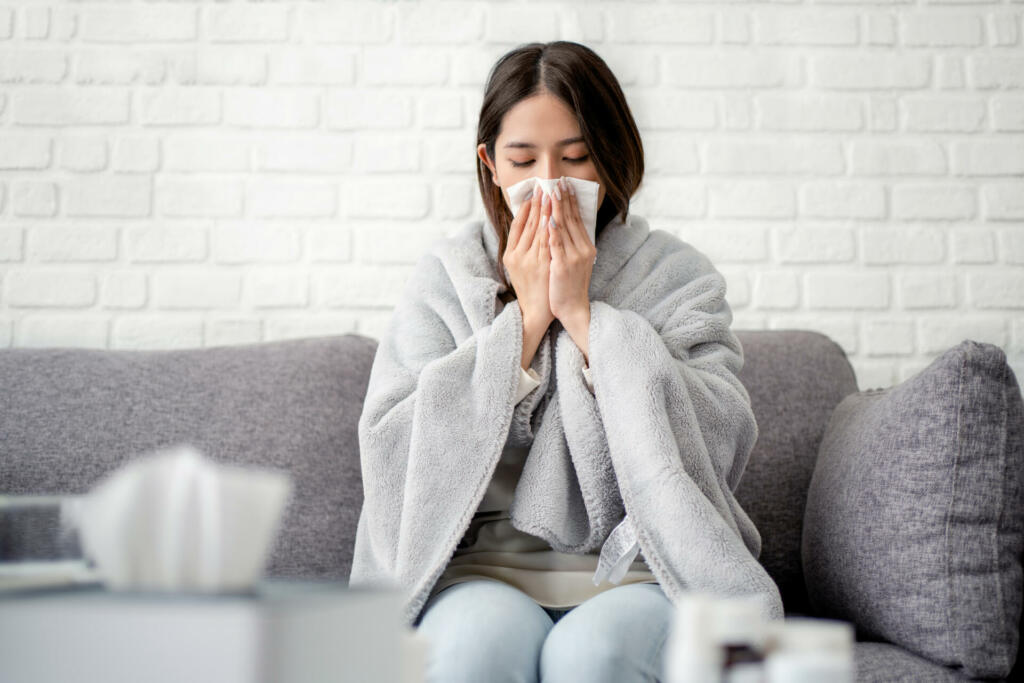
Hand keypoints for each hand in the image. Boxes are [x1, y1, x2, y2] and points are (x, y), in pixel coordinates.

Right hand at [503, 183, 554, 331]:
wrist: (537, 313)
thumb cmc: (532, 289)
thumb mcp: (522, 267)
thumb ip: (525, 248)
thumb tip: (534, 227)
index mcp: (510, 255)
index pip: (517, 225)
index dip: (525, 208)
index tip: (533, 193)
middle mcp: (517, 256)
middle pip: (527, 224)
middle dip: (537, 204)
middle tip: (544, 186)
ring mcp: (529, 261)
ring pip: (537, 230)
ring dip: (545, 210)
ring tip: (551, 193)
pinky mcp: (542, 266)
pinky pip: (547, 242)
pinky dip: (550, 227)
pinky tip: (554, 214)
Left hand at [548, 176, 595, 323]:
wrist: (574, 308)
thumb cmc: (570, 286)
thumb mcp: (576, 262)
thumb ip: (572, 244)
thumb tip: (562, 225)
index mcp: (586, 247)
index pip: (577, 219)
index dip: (571, 201)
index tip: (565, 185)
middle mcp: (583, 249)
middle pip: (571, 219)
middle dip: (564, 199)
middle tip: (558, 181)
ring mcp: (574, 257)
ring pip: (564, 228)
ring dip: (556, 209)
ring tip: (551, 193)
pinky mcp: (563, 266)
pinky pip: (556, 245)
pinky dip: (552, 231)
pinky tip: (547, 219)